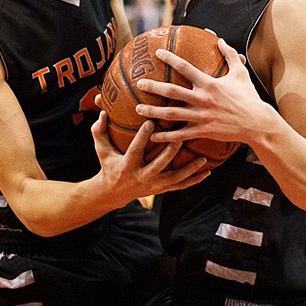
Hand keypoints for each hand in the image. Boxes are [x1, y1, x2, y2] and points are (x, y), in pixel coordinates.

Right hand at [91, 111, 210, 205]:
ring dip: (189, 170)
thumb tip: (102, 112)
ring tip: (202, 159)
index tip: (151, 121)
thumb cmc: (108, 164)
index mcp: (127, 166)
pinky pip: (180, 186)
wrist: (113, 193)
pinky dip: (194, 180)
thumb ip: (99, 131)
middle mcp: (141, 177)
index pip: (135, 150)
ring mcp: (153, 186)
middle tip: (181, 137)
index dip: (143, 137)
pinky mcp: (161, 190)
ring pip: (174, 179)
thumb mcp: (101, 149)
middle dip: (169, 152)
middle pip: (158, 165)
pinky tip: (207, 172)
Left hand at [135, 38, 272, 146]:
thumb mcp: (240, 72)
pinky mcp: (203, 131)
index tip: (157, 53)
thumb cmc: (249, 97)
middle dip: (153, 87)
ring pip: (172, 114)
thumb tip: (220, 39)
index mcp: (209, 83)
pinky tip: (153, 136)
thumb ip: (229, 54)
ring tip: (138, 109)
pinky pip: (180, 135)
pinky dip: (166, 136)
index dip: (170, 59)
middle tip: (139, 83)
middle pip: (172, 92)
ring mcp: (201, 116)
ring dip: (153, 112)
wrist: (257, 123)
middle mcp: (202, 99)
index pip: (185, 68)